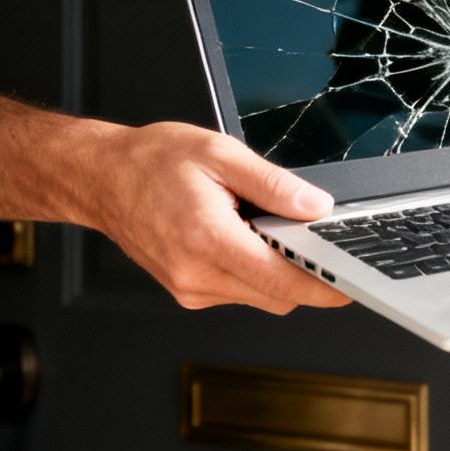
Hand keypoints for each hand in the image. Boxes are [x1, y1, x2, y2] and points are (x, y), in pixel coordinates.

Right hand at [84, 122, 351, 313]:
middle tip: (306, 235)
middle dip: (301, 272)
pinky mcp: (186, 291)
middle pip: (277, 296)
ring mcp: (189, 288)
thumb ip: (274, 184)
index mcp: (207, 239)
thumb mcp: (220, 153)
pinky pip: (237, 291)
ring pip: (259, 296)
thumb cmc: (149, 161)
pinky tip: (236, 236)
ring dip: (272, 270)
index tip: (349, 284)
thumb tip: (316, 206)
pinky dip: (250, 270)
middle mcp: (196, 274)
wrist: (100, 177)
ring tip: (253, 224)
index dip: (323, 287)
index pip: (282, 282)